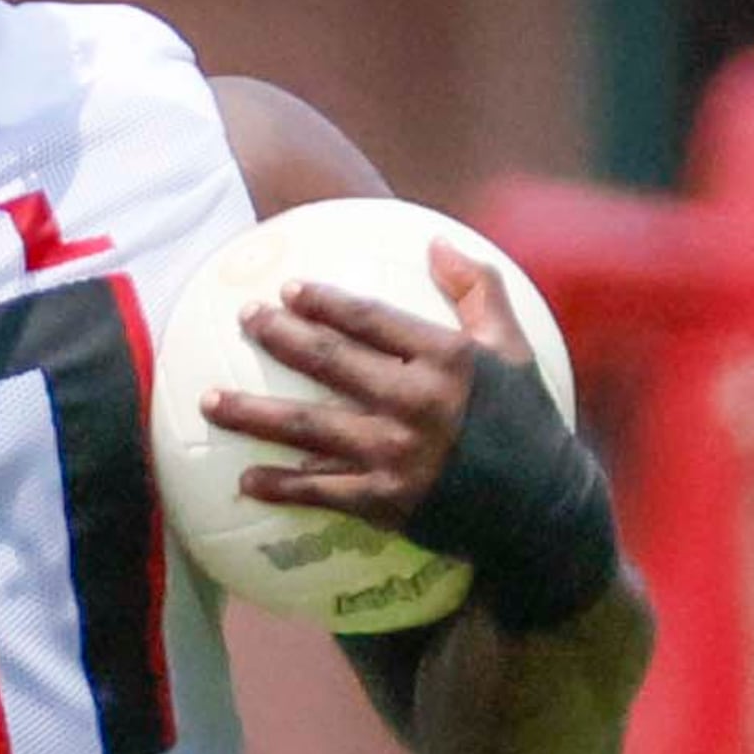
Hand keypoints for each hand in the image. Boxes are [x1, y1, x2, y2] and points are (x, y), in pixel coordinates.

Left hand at [204, 241, 533, 530]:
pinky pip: (322, 491)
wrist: (545, 513)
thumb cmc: (526, 422)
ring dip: (252, 414)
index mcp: (448, 358)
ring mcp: (400, 455)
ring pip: (309, 428)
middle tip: (244, 319)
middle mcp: (419, 403)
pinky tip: (244, 480)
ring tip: (208, 401)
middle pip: (329, 362)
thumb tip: (435, 240)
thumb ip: (478, 289)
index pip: (371, 319)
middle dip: (278, 337)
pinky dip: (280, 485)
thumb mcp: (513, 349)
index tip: (288, 289)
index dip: (324, 301)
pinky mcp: (389, 504)